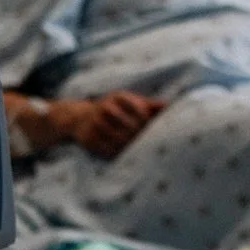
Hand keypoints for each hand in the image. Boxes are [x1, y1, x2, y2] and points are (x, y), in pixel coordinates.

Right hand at [50, 91, 165, 157]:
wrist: (80, 117)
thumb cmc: (114, 108)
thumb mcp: (130, 101)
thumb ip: (149, 104)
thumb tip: (169, 106)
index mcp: (118, 96)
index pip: (140, 110)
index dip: (149, 122)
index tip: (154, 129)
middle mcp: (105, 107)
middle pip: (131, 125)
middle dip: (141, 135)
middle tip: (150, 143)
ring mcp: (94, 123)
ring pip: (119, 138)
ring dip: (131, 145)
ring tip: (140, 149)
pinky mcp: (87, 138)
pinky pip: (106, 149)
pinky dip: (118, 152)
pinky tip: (125, 153)